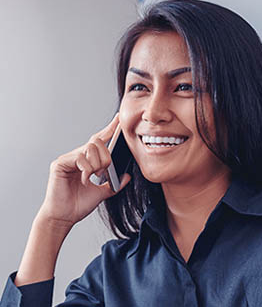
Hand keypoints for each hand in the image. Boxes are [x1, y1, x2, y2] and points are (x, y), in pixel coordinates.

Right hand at [37, 113, 130, 227]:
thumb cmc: (78, 205)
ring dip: (97, 164)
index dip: (110, 128)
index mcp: (87, 160)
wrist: (64, 217)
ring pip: (90, 148)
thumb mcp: (102, 193)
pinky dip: (87, 169)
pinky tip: (83, 179)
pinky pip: (79, 158)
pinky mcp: (60, 164)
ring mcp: (68, 159)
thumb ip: (114, 184)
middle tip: (103, 172)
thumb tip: (127, 176)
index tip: (119, 119)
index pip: (99, 139)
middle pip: (97, 142)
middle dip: (105, 157)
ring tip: (92, 176)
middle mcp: (77, 156)